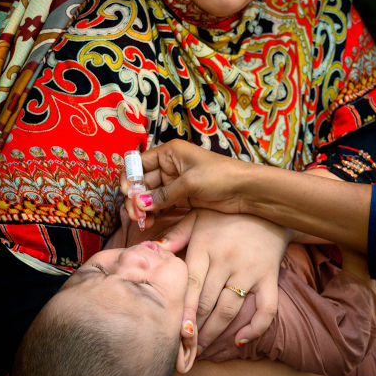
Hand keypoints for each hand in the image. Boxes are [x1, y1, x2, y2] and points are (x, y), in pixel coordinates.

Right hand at [126, 140, 251, 218]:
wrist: (246, 190)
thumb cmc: (221, 175)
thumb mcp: (190, 183)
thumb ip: (163, 194)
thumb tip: (139, 204)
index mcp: (169, 153)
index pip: (139, 163)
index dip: (131, 178)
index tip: (129, 194)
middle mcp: (169, 166)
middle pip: (142, 182)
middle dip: (136, 198)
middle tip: (136, 215)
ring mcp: (175, 183)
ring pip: (150, 196)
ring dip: (144, 208)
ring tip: (143, 222)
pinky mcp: (182, 198)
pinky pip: (161, 205)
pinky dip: (155, 213)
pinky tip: (150, 222)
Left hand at [158, 208, 289, 348]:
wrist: (267, 205)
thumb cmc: (226, 213)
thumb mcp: (197, 216)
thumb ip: (175, 234)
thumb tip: (151, 251)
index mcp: (206, 247)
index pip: (191, 286)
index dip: (182, 311)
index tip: (174, 333)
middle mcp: (227, 260)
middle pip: (206, 302)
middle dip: (193, 328)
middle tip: (182, 346)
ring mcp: (250, 270)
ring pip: (230, 309)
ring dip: (214, 332)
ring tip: (202, 348)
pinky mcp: (270, 277)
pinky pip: (267, 308)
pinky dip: (255, 328)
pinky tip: (239, 341)